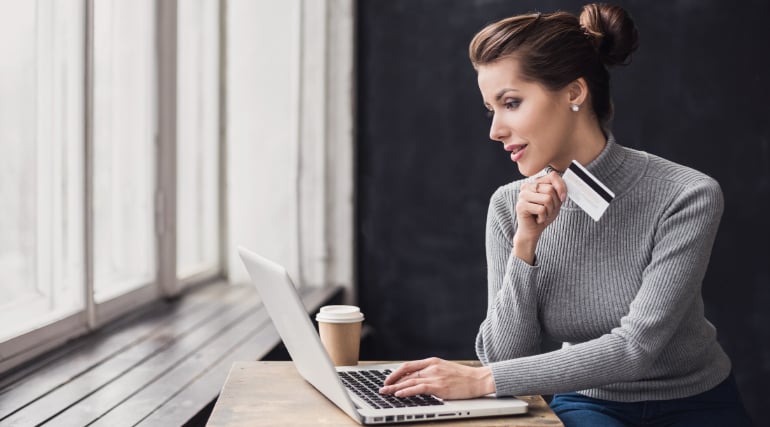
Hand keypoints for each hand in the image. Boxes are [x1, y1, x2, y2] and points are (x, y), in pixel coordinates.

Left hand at [379, 357, 494, 399]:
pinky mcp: (439, 386)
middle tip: (382, 388)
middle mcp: (431, 367)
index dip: (395, 373)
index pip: (408, 366)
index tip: (388, 379)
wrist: (478, 379)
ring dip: (395, 388)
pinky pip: (418, 388)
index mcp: (432, 361)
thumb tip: (416, 379)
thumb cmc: (463, 377)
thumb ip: (431, 372)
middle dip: (392, 382)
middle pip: (406, 374)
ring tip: (386, 392)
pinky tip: (399, 394)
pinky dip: (407, 391)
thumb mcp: (444, 369)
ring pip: (410, 381)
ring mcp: (435, 376)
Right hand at [514, 171, 566, 263]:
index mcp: (535, 182)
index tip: (563, 198)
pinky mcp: (521, 206)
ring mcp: (522, 195)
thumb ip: (558, 192)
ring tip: (543, 214)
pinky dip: (543, 217)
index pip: (552, 176)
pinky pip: (541, 209)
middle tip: (548, 210)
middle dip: (554, 203)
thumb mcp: (555, 202)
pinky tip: (538, 219)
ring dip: (549, 211)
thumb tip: (564, 187)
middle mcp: (527, 186)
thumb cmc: (543, 215)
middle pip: (550, 189)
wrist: (532, 231)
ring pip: (547, 199)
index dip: (561, 187)